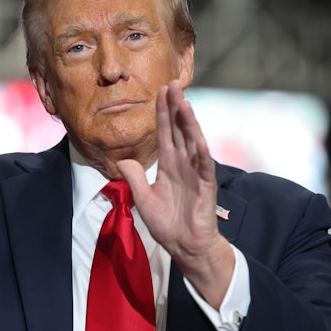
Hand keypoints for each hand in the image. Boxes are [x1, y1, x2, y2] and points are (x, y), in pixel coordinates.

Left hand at [117, 81, 233, 307]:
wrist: (185, 247)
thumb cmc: (168, 224)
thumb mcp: (143, 199)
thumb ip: (135, 178)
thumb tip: (124, 160)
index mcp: (169, 166)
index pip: (164, 134)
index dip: (162, 113)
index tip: (160, 91)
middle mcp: (183, 164)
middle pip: (179, 130)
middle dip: (175, 107)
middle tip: (172, 83)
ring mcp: (196, 173)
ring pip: (192, 142)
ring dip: (188, 122)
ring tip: (183, 101)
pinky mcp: (205, 187)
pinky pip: (203, 166)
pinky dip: (201, 151)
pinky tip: (197, 136)